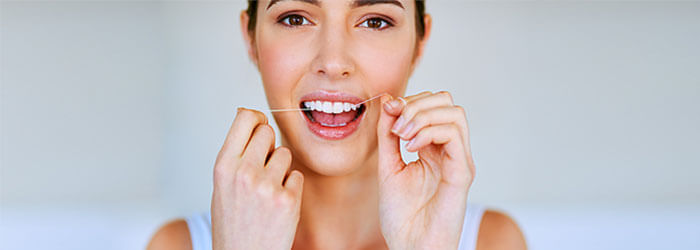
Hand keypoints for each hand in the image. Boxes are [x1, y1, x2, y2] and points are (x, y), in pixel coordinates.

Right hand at [211, 108, 303, 249]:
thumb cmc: (233, 222)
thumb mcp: (222, 184)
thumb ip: (235, 152)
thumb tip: (249, 114)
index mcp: (224, 166)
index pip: (245, 117)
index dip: (256, 119)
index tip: (258, 128)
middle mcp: (244, 173)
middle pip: (268, 131)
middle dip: (268, 145)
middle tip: (262, 167)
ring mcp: (267, 187)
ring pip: (285, 153)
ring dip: (280, 167)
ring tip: (267, 189)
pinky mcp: (288, 200)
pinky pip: (296, 175)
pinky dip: (291, 186)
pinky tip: (277, 203)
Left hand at [377, 91, 475, 249]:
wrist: (410, 246)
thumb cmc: (402, 215)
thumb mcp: (388, 165)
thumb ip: (388, 135)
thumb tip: (388, 101)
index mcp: (434, 148)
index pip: (433, 105)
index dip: (410, 101)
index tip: (388, 110)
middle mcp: (450, 151)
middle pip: (447, 103)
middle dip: (417, 104)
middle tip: (396, 125)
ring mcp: (459, 160)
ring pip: (454, 114)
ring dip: (422, 116)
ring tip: (402, 136)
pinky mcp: (462, 172)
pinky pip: (454, 136)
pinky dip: (429, 132)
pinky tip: (411, 146)